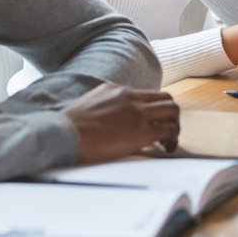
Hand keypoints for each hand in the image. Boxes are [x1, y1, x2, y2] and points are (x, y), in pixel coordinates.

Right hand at [64, 84, 179, 162]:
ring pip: (172, 110)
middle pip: (165, 98)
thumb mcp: (88, 104)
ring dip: (175, 125)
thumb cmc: (68, 126)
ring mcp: (137, 113)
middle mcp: (130, 97)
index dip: (154, 108)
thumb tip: (109, 117)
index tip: (153, 120)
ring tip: (169, 140)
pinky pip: (168, 131)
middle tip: (167, 128)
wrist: (62, 134)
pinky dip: (172, 139)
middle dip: (170, 113)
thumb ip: (103, 105)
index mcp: (115, 89)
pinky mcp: (140, 132)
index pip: (146, 94)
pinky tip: (166, 148)